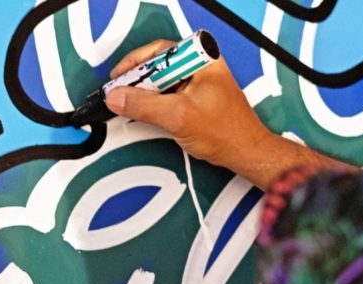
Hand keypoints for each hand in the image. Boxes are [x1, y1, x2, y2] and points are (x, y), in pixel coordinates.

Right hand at [104, 40, 272, 169]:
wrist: (245, 152)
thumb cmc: (228, 133)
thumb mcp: (178, 117)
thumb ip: (144, 106)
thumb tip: (117, 97)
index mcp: (202, 59)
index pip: (159, 51)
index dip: (134, 63)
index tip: (118, 78)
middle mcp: (201, 66)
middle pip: (158, 65)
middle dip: (137, 80)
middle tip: (121, 94)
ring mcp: (200, 81)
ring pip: (162, 81)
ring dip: (146, 94)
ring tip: (132, 106)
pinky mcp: (197, 97)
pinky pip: (169, 93)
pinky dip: (155, 102)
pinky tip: (148, 113)